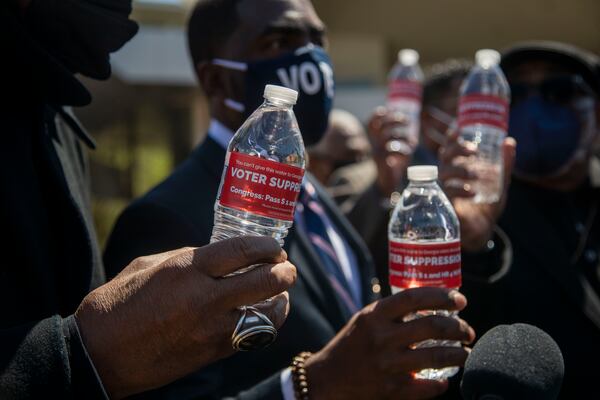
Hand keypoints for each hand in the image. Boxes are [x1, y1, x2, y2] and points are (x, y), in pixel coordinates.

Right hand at [75, 237, 296, 398]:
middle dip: (284, 271)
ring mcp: (211, 329)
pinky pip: (253, 337)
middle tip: (288, 266)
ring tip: (282, 291)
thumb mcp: (149, 265)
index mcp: (187, 269)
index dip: (267, 245)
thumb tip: (216, 256)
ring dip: (280, 300)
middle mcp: (204, 298)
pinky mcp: (212, 353)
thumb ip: (187, 257)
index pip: (242, 250)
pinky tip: (267, 315)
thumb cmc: (117, 303)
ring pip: (267, 314)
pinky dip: (266, 324)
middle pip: (264, 280)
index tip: (275, 245)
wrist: (98, 355)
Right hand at [305, 288, 475, 399]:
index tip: (460, 300)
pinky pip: (426, 387)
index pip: (414, 297)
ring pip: (436, 357)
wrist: (327, 379)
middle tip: (467, 330)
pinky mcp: (391, 390)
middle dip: (458, 327)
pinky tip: (445, 380)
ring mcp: (387, 365)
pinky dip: (440, 384)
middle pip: (432, 326)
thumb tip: (432, 303)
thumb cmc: (351, 344)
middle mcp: (381, 337)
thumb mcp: (365, 319)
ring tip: (465, 353)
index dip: (442, 296)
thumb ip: (392, 312)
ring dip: (459, 354)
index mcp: (374, 315)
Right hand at [368, 107, 415, 196]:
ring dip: (403, 136)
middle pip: (381, 126)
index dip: (378, 115)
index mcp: (375, 140)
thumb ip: (399, 138)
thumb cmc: (393, 164)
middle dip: (395, 119)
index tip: (389, 109)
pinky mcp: (383, 161)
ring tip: (412, 141)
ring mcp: (377, 153)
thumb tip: (410, 128)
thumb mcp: (395, 148)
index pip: (371, 123)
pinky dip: (404, 150)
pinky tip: (409, 153)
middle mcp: (374, 144)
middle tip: (407, 120)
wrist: (386, 183)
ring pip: (388, 136)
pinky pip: (393, 150)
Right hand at [438, 130, 516, 251]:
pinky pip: (447, 195)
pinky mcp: (446, 206)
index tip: (458, 127)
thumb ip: (504, 165)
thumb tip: (509, 141)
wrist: (482, 231)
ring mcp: (444, 192)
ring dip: (460, 171)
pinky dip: (460, 190)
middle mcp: (447, 178)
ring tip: (476, 175)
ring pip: (443, 174)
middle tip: (473, 150)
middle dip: (456, 150)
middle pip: (444, 157)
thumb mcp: (499, 183)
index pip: (450, 149)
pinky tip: (473, 192)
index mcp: (457, 169)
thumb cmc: (486, 206)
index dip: (452, 138)